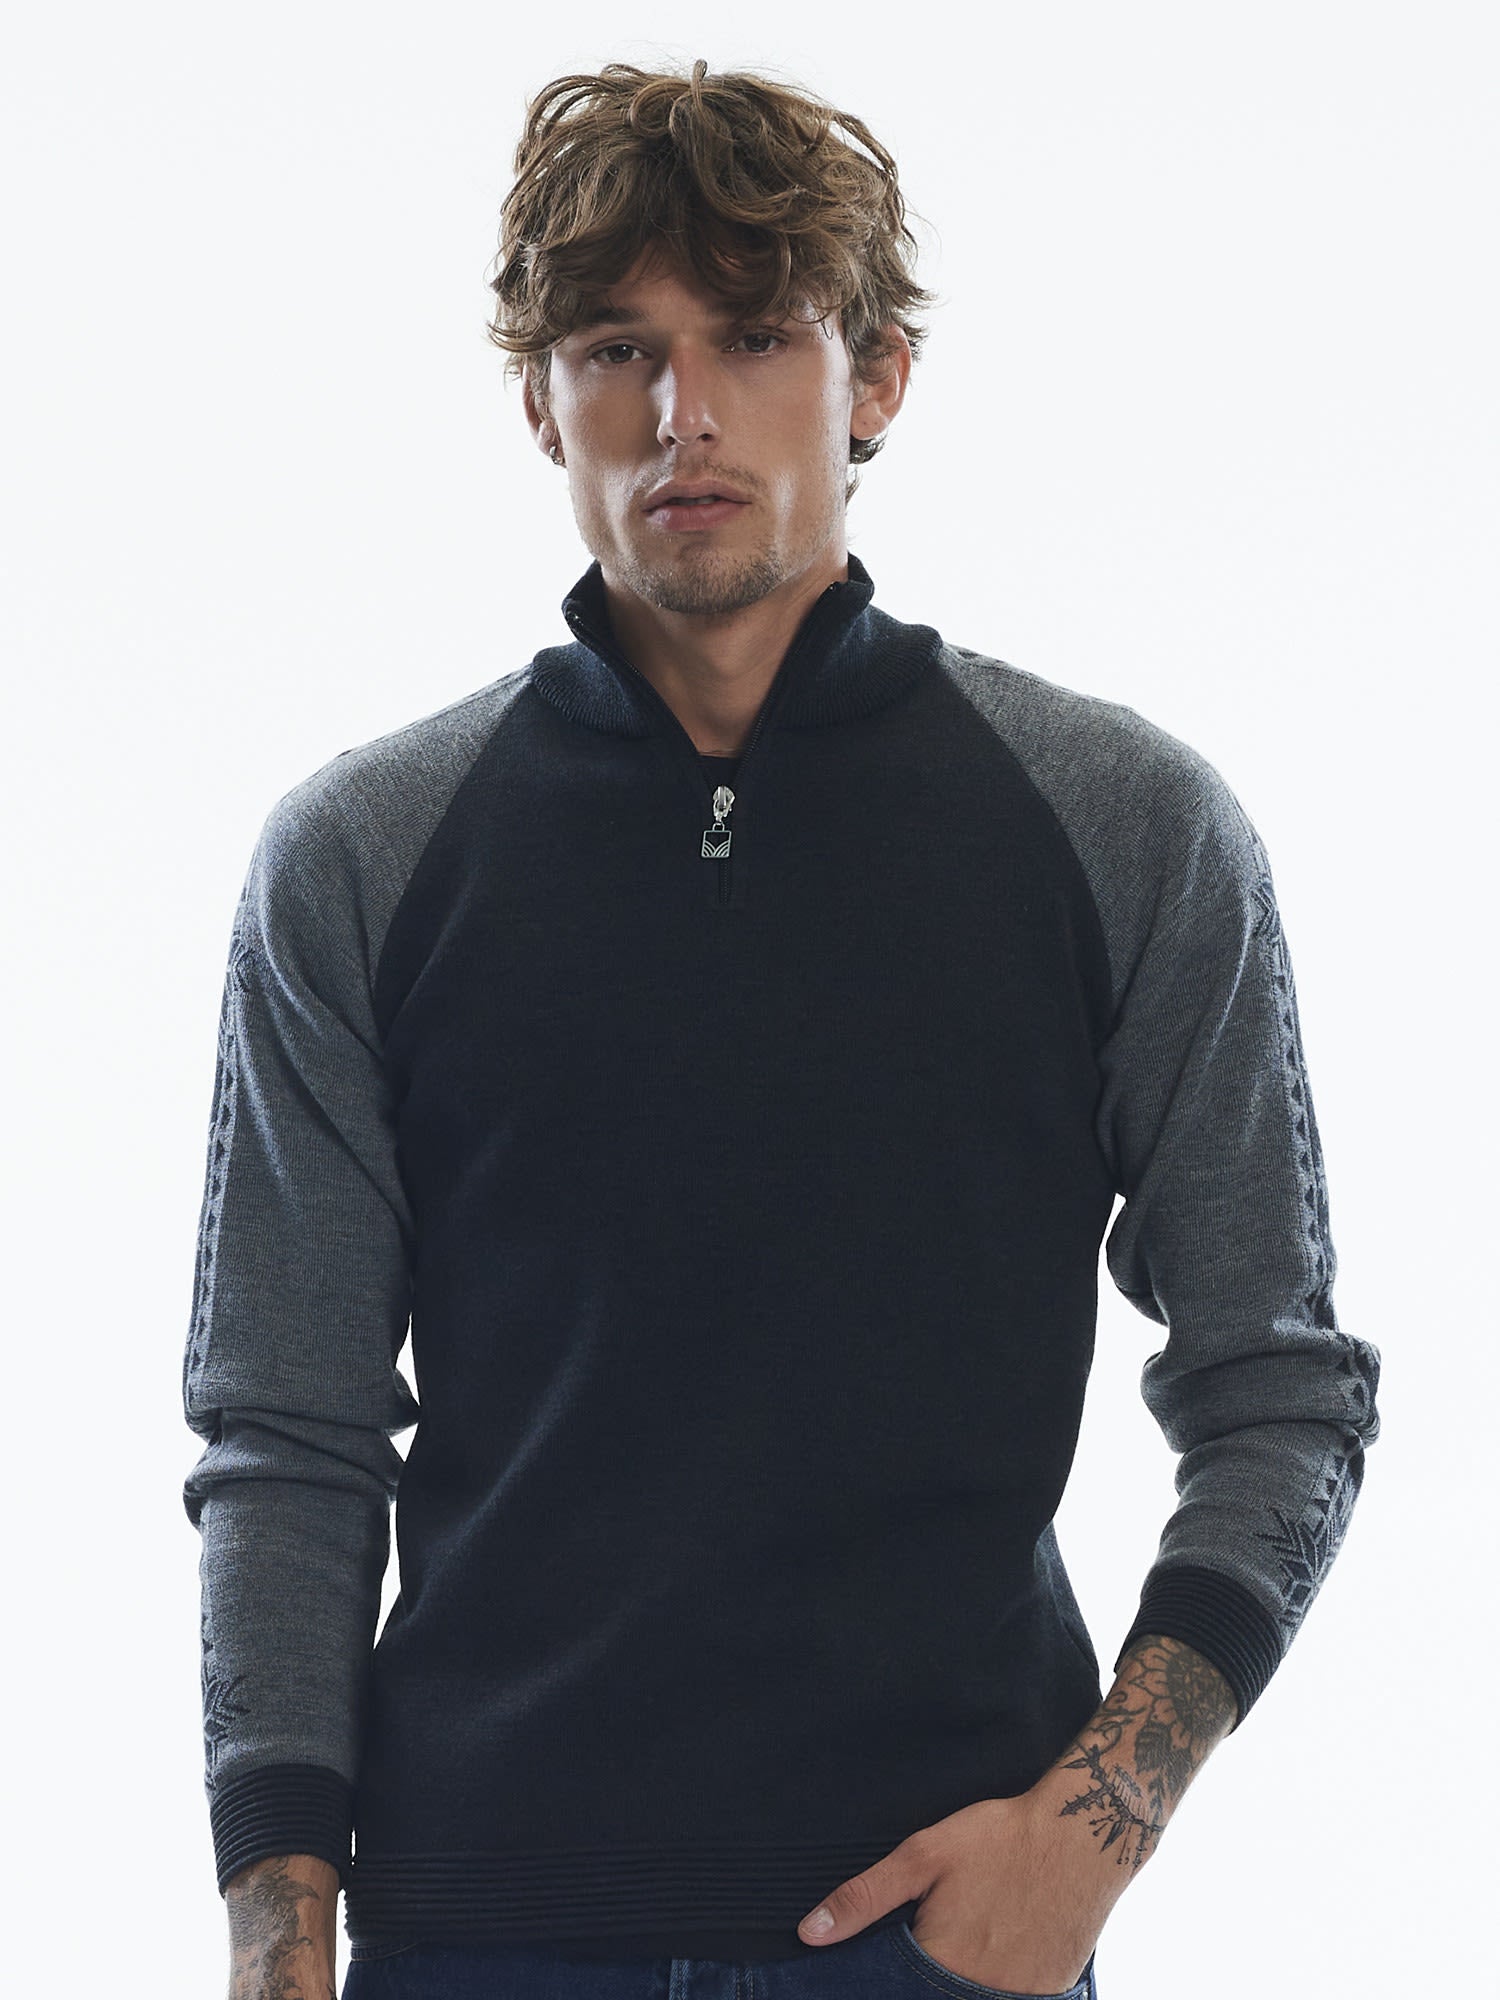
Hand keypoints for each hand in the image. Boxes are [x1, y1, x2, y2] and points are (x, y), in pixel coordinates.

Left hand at [796, 1789, 1125, 1995]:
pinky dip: (994, 1981)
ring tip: (972, 1929)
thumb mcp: (923, 1855)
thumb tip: (811, 1933)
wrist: (1083, 1834)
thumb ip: (865, 1898)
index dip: (885, 1981)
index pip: (894, 1993)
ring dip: (959, 1977)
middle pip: (934, 1995)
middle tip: (943, 1925)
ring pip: (969, 1996)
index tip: (893, 1954)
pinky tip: (998, 1942)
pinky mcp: (1050, 1994)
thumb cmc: (1000, 1838)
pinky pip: (1008, 1997)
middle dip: (924, 1976)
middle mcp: (981, 1994)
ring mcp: (1021, 1999)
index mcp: (943, 1966)